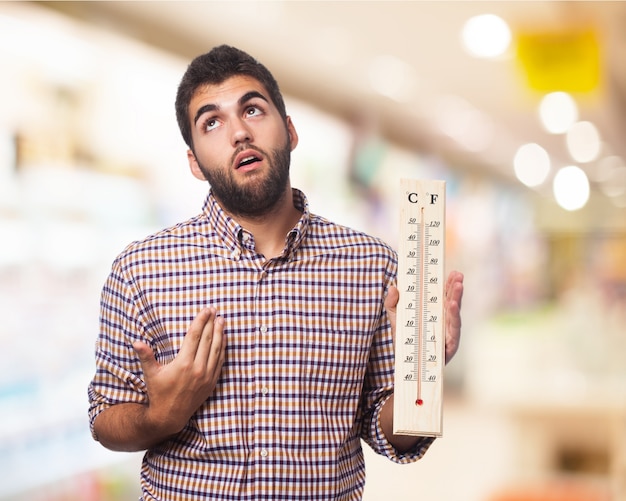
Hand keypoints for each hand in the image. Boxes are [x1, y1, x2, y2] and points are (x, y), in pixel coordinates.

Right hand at [132, 307, 225, 435]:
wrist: (169, 416)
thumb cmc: (158, 392)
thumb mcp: (151, 374)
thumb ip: (146, 356)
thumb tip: (136, 342)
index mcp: (183, 363)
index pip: (195, 336)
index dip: (201, 321)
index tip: (206, 310)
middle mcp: (198, 368)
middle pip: (208, 339)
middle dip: (212, 323)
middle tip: (214, 310)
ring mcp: (207, 376)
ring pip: (217, 349)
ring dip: (220, 333)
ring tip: (222, 320)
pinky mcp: (212, 382)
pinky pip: (220, 361)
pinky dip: (222, 348)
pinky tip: (223, 339)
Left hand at [384, 270, 463, 363]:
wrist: (403, 367)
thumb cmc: (403, 341)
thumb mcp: (395, 319)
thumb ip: (392, 303)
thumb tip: (393, 287)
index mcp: (434, 314)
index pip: (443, 296)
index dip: (448, 284)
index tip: (452, 271)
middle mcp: (444, 323)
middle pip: (452, 303)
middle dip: (455, 288)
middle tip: (458, 274)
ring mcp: (448, 334)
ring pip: (454, 314)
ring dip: (456, 299)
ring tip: (458, 285)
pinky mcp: (449, 346)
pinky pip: (452, 331)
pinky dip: (453, 317)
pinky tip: (452, 305)